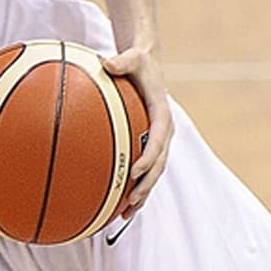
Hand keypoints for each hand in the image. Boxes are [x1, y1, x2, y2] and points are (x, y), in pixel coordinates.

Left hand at [102, 46, 172, 219]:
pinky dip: (134, 185)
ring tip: (126, 213)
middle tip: (131, 200)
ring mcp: (158, 140)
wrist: (147, 64)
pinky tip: (118, 203)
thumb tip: (107, 63)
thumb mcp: (132, 57)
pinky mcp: (148, 143)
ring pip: (153, 172)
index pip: (158, 139)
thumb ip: (122, 60)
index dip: (149, 157)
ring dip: (142, 193)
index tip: (135, 171)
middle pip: (159, 163)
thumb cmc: (137, 61)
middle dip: (146, 184)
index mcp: (161, 114)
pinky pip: (143, 167)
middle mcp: (163, 131)